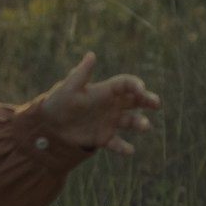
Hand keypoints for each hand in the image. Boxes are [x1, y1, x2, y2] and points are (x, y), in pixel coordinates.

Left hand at [36, 53, 160, 154]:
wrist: (49, 124)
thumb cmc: (58, 100)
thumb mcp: (68, 87)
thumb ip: (81, 74)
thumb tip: (91, 55)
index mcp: (106, 90)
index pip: (127, 84)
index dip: (136, 85)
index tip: (142, 90)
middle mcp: (112, 105)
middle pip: (136, 101)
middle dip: (148, 101)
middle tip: (156, 104)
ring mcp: (110, 122)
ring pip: (131, 122)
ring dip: (140, 124)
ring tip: (145, 127)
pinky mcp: (104, 138)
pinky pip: (118, 143)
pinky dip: (124, 148)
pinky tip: (130, 150)